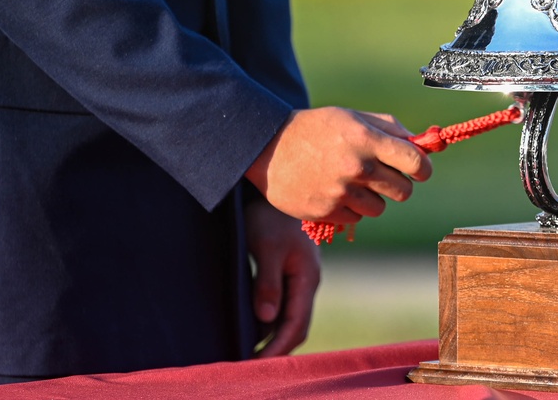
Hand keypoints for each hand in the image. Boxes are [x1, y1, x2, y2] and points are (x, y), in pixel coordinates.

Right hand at [245, 107, 432, 222]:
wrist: (267, 146)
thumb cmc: (317, 128)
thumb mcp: (352, 117)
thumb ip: (390, 128)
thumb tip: (423, 145)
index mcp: (367, 140)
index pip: (416, 162)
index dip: (423, 168)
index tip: (419, 170)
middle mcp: (357, 167)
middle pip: (403, 191)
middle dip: (398, 184)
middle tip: (383, 175)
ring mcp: (341, 192)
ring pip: (379, 208)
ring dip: (372, 198)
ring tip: (352, 182)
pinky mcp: (326, 212)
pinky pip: (355, 219)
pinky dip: (350, 209)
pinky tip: (333, 191)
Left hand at [245, 199, 320, 357]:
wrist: (275, 189)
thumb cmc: (269, 216)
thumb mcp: (266, 247)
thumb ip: (267, 282)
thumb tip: (267, 319)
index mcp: (307, 277)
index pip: (297, 325)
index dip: (278, 348)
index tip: (255, 364)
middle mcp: (308, 282)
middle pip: (298, 327)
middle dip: (278, 350)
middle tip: (251, 368)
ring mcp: (301, 278)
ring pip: (292, 318)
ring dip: (275, 338)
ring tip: (250, 355)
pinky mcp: (290, 274)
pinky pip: (285, 307)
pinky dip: (272, 324)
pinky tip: (254, 330)